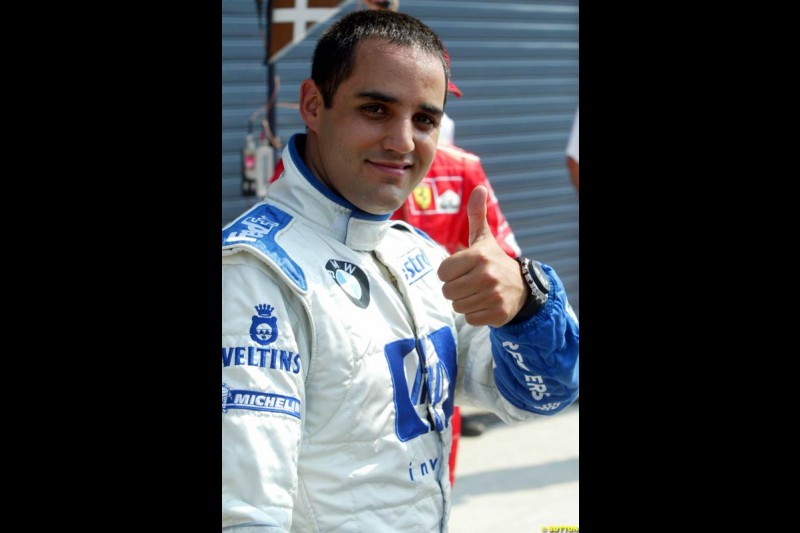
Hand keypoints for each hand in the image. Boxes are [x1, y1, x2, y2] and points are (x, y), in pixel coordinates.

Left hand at [437, 186, 527, 326]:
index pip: (442, 273)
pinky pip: (470, 318)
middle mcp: (486, 275)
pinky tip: (485, 304)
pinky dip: (474, 314)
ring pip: (457, 306)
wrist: (522, 288)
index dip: (449, 273)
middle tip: (469, 283)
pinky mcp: (497, 314)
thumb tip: (479, 188)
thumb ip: (477, 215)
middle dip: (455, 289)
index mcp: (479, 256)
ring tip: (477, 293)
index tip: (462, 270)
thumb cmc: (494, 261)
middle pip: (447, 291)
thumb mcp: (484, 238)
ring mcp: (493, 296)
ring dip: (464, 302)